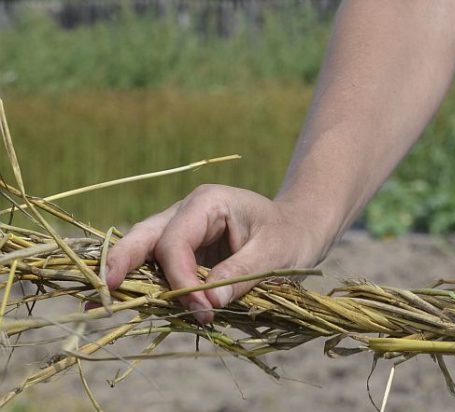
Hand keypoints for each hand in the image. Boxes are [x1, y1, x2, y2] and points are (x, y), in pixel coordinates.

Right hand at [105, 185, 328, 323]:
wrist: (299, 229)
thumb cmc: (290, 235)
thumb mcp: (276, 253)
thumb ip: (242, 273)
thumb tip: (208, 303)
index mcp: (208, 202)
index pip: (176, 241)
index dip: (179, 279)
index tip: (200, 310)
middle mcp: (186, 212)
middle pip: (144, 236)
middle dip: (122, 262)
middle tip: (102, 292)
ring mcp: (180, 230)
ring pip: (142, 250)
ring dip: (125, 277)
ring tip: (97, 303)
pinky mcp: (182, 251)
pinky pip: (156, 267)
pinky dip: (142, 285)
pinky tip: (122, 303)